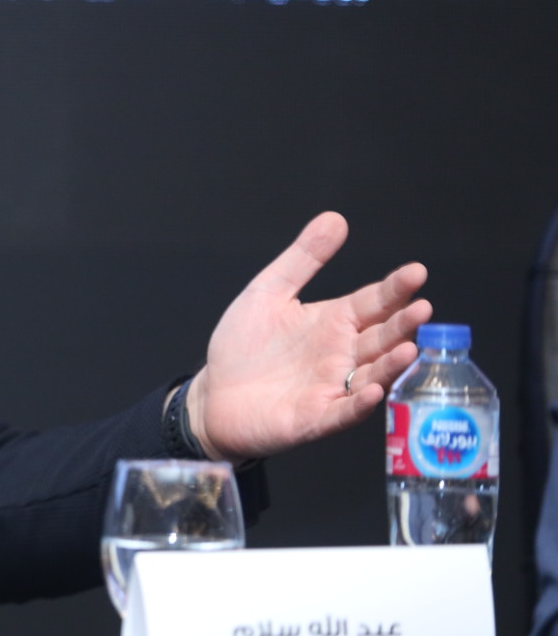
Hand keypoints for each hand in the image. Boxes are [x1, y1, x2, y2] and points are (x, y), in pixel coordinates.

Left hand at [186, 212, 430, 461]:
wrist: (213, 394)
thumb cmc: (244, 346)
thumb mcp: (269, 292)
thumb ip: (303, 259)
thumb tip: (335, 218)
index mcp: (334, 322)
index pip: (373, 301)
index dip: (395, 288)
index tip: (416, 272)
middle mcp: (341, 354)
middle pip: (381, 337)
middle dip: (403, 324)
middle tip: (422, 308)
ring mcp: (332, 386)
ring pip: (372, 374)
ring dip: (391, 364)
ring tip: (409, 348)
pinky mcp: (316, 417)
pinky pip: (344, 411)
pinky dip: (360, 403)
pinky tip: (374, 391)